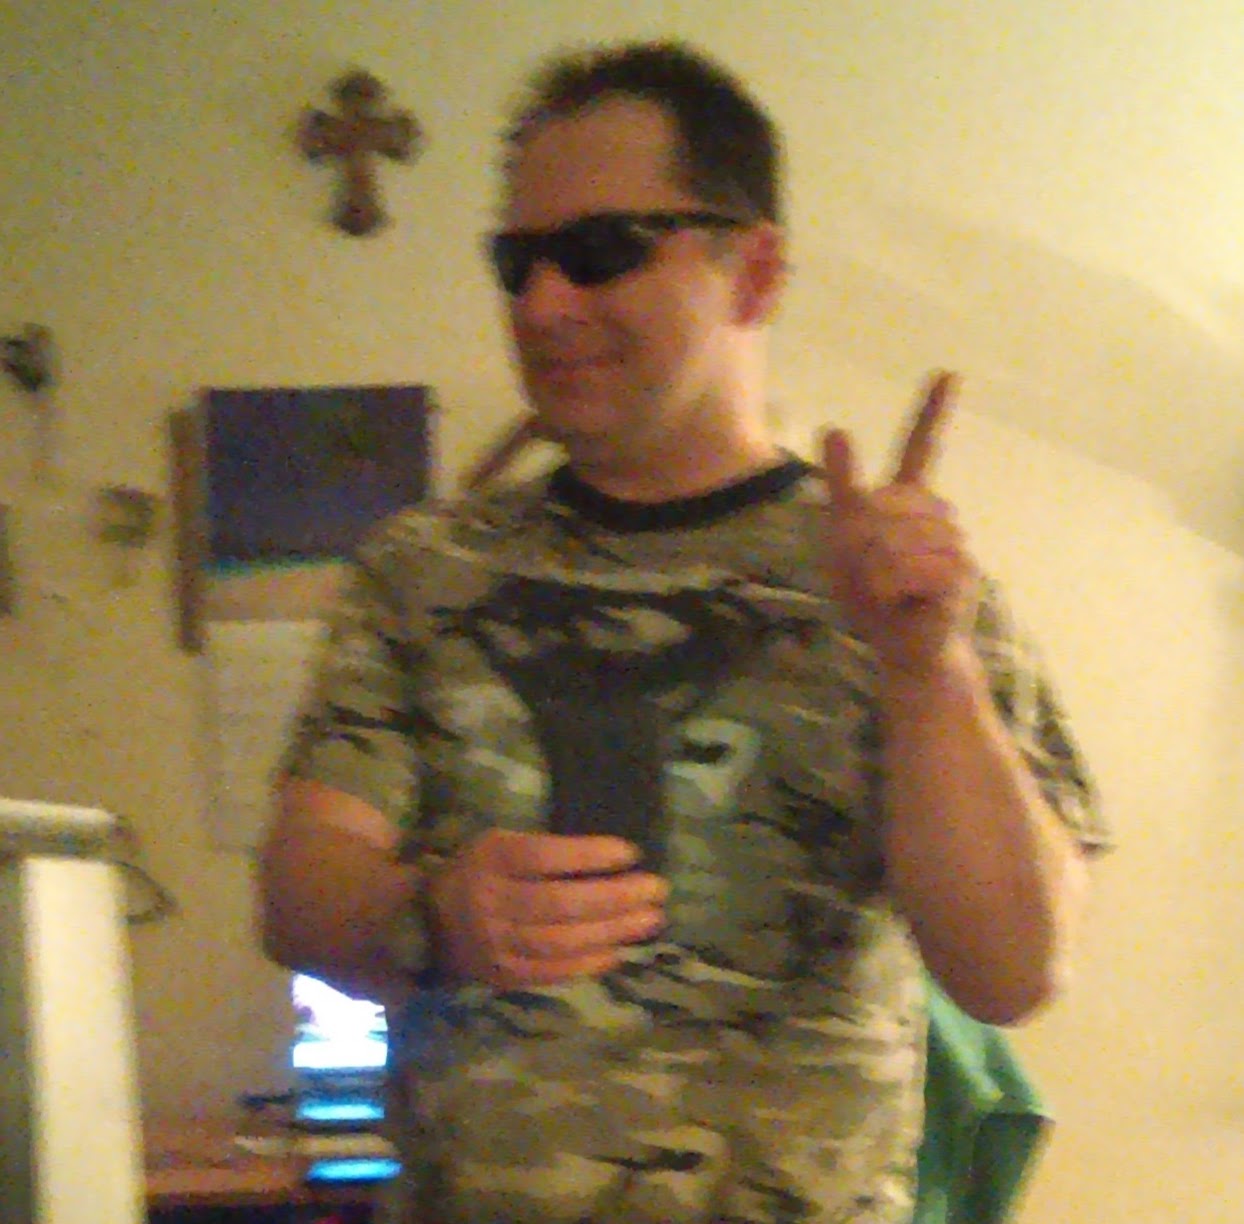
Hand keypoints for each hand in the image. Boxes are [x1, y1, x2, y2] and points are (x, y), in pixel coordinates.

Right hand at [428, 829, 667, 989]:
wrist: (428, 923)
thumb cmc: (479, 871)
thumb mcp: (498, 843)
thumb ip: (544, 849)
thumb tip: (612, 857)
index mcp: (491, 859)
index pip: (543, 858)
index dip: (589, 855)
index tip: (631, 852)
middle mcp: (490, 901)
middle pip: (558, 903)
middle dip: (614, 897)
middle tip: (657, 890)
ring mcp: (495, 943)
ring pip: (560, 941)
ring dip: (612, 931)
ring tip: (650, 920)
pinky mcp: (502, 975)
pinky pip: (550, 972)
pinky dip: (587, 963)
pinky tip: (618, 951)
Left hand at [821, 371, 977, 678]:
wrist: (904, 650)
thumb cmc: (874, 599)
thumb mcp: (841, 546)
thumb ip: (841, 492)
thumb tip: (834, 426)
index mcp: (908, 504)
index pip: (922, 448)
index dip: (932, 411)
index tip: (949, 373)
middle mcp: (936, 516)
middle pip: (883, 505)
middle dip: (858, 544)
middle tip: (865, 576)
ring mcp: (953, 543)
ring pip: (893, 539)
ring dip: (872, 570)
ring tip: (883, 592)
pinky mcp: (959, 574)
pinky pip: (909, 568)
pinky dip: (889, 588)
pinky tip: (897, 601)